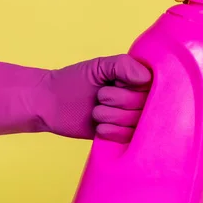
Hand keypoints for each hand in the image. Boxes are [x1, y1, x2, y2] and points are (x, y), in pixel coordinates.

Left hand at [35, 55, 150, 141]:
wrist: (50, 103)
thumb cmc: (75, 80)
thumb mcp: (100, 65)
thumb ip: (124, 65)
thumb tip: (147, 79)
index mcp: (137, 81)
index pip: (152, 87)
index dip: (132, 87)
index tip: (115, 82)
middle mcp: (139, 100)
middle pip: (143, 106)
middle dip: (117, 100)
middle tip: (100, 96)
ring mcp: (131, 120)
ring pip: (135, 123)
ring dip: (109, 116)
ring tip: (95, 111)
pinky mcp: (121, 137)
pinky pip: (128, 137)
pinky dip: (110, 131)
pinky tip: (98, 126)